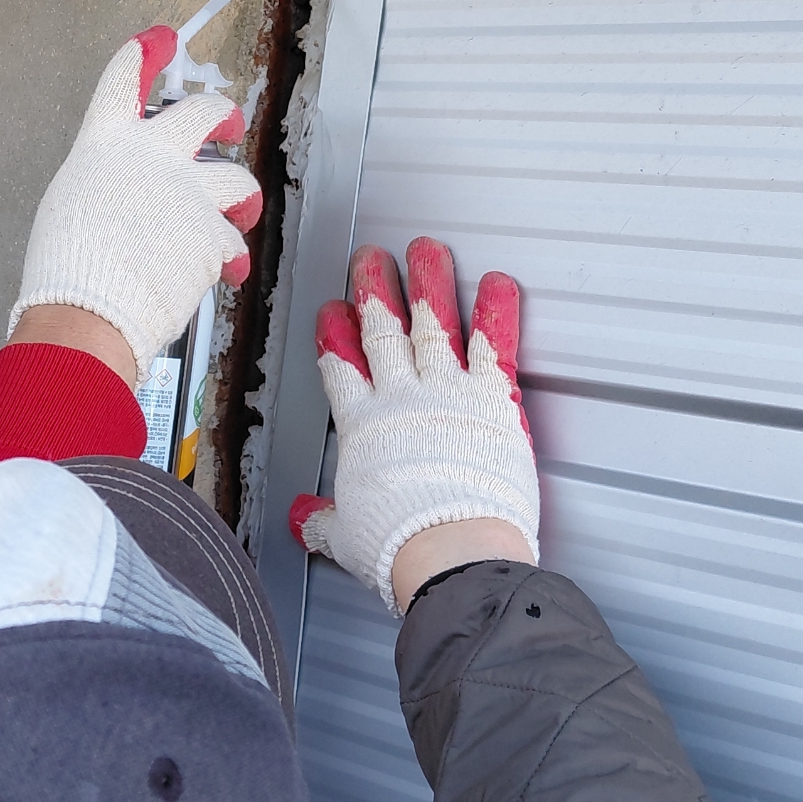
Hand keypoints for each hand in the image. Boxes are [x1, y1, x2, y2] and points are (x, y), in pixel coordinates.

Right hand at [9, 28, 262, 374]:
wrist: (89, 310)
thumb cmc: (65, 266)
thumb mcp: (70, 203)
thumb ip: (106, 183)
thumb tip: (127, 195)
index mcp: (106, 144)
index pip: (125, 79)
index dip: (145, 54)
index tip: (161, 40)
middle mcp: (153, 157)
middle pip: (204, 112)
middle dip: (222, 114)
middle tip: (228, 123)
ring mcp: (190, 195)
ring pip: (238, 177)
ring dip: (241, 193)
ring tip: (240, 207)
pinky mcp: (214, 235)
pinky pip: (234, 242)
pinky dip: (230, 259)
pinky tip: (226, 272)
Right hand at [290, 241, 537, 613]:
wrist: (452, 550)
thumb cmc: (401, 546)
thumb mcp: (346, 535)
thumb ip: (323, 520)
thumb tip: (304, 520)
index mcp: (364, 428)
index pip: (342, 368)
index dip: (336, 336)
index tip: (333, 311)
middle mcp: (402, 400)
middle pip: (382, 331)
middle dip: (374, 290)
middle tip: (370, 259)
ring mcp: (447, 393)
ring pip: (432, 324)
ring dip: (429, 284)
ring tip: (426, 251)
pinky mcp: (492, 400)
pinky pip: (494, 346)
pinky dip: (497, 313)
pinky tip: (499, 285)